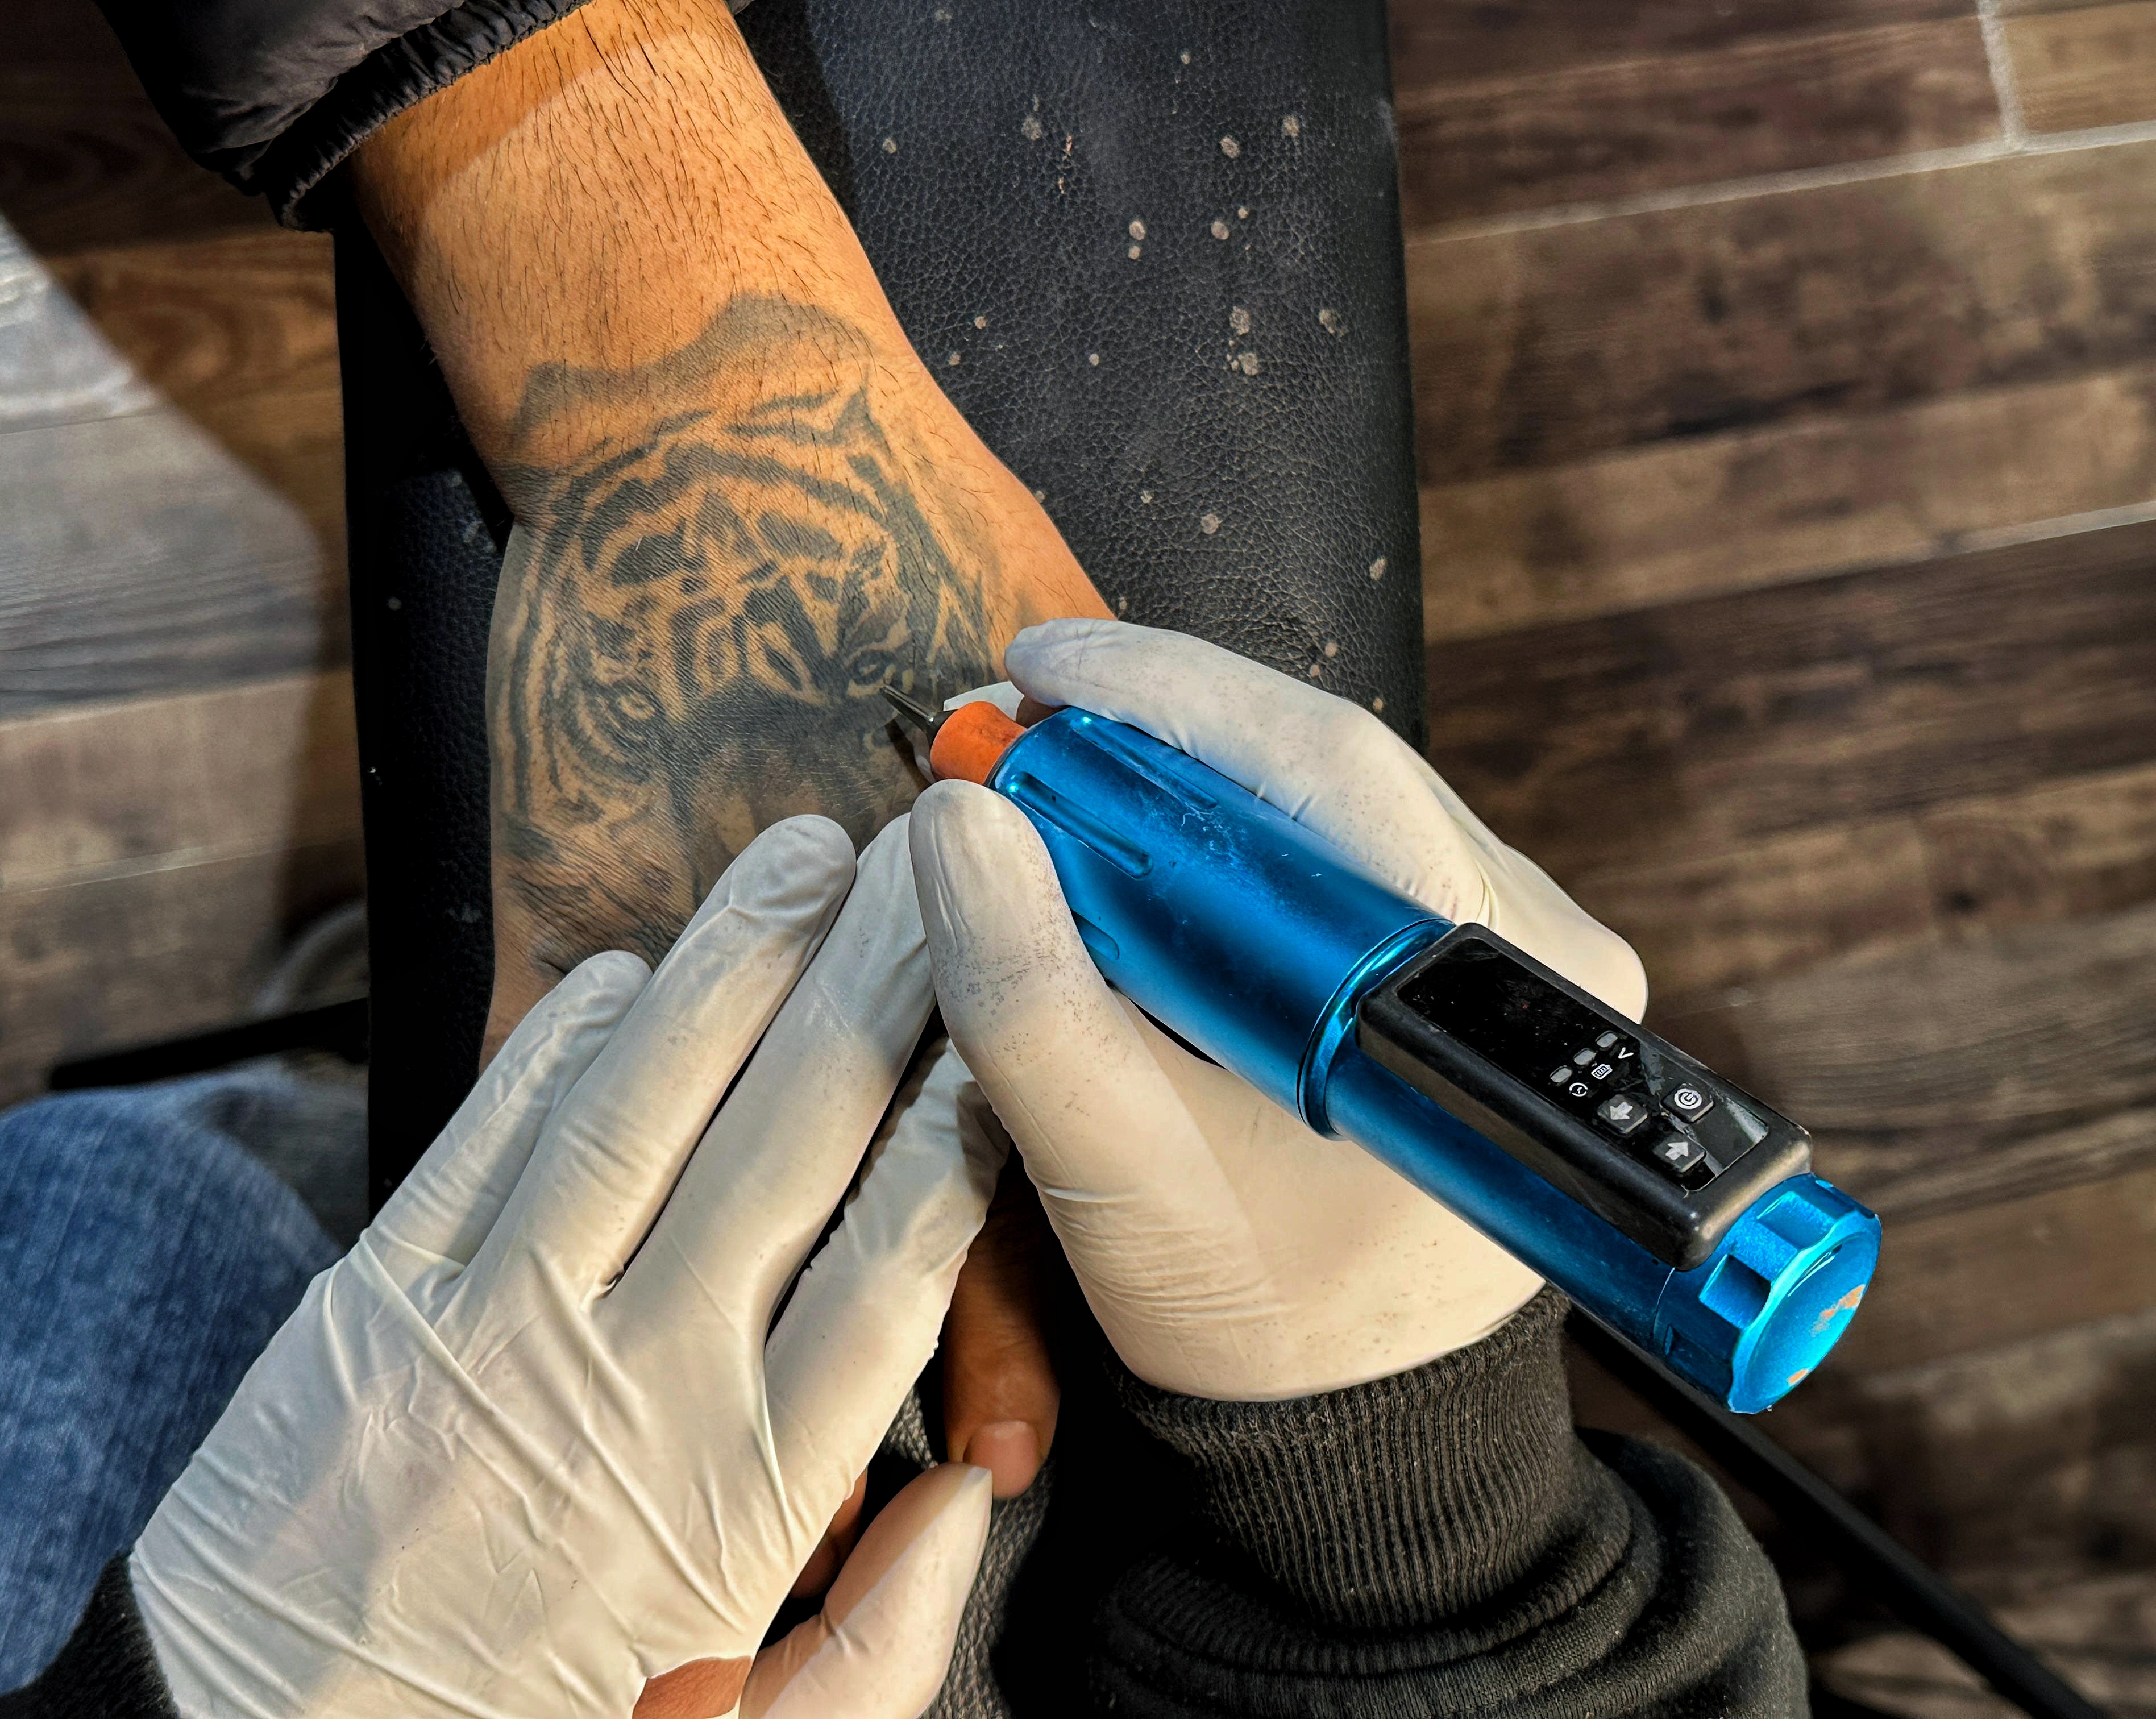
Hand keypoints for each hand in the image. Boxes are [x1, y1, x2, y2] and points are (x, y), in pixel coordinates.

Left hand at [131, 816, 1002, 1717]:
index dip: (962, 1121)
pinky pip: (486, 1137)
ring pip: (643, 1108)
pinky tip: (631, 966)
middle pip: (790, 1144)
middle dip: (878, 984)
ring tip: (806, 858)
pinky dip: (561, 1040)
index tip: (1012, 1016)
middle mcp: (634, 1385)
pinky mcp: (374, 1300)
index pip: (893, 1265)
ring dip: (733, 966)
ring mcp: (495, 1327)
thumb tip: (966, 1506)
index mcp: (741, 1496)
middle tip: (938, 863)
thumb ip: (875, 1646)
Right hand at [909, 620, 1646, 1399]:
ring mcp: (1521, 960)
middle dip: (1158, 730)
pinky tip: (1137, 845)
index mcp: (1480, 1001)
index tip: (1033, 665)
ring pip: (1333, 806)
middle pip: (1333, 774)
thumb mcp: (1121, 1177)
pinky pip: (1343, 858)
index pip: (1323, 773)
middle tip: (1017, 715)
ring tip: (1057, 774)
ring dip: (1185, 783)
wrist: (1366, 1428)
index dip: (1163, 697)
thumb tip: (960, 819)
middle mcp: (1542, 954)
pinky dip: (1229, 841)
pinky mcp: (1480, 977)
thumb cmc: (1261, 1318)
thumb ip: (1033, 1003)